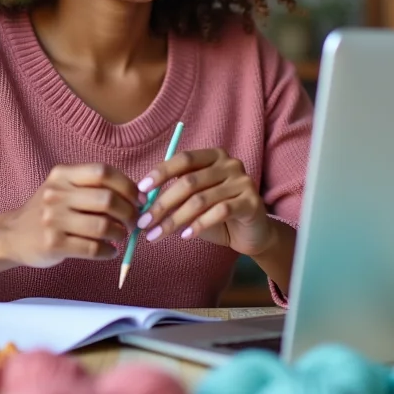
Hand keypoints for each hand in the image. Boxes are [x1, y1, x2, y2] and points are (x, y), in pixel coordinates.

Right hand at [0, 164, 140, 267]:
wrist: (11, 236)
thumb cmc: (48, 211)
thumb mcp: (62, 188)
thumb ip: (93, 188)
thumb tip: (137, 197)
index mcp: (62, 175)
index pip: (103, 172)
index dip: (127, 186)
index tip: (138, 199)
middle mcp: (56, 194)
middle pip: (107, 199)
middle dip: (129, 213)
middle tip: (134, 222)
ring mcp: (53, 219)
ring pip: (103, 226)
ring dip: (120, 234)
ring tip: (120, 236)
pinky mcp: (53, 244)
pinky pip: (93, 248)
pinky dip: (108, 251)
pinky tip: (109, 251)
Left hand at [136, 148, 275, 255]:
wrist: (252, 233)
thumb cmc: (217, 215)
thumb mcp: (194, 201)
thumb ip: (175, 196)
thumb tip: (143, 204)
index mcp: (214, 156)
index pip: (184, 159)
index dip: (161, 172)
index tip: (141, 189)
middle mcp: (230, 164)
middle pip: (189, 182)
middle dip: (162, 204)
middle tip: (144, 222)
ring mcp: (243, 182)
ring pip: (201, 200)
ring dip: (174, 220)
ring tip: (156, 235)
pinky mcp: (251, 202)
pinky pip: (219, 212)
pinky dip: (199, 225)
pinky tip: (185, 236)